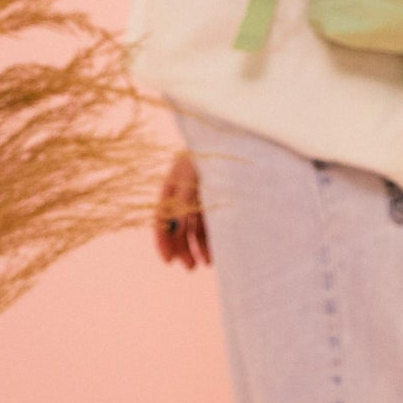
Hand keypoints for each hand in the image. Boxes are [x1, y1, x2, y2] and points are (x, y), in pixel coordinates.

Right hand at [153, 150, 211, 268]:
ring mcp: (204, 193)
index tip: (168, 261)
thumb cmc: (212, 152)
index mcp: (173, 183)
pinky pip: (214, 220)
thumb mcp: (193, 177)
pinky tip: (217, 251)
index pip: (162, 217)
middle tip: (190, 267)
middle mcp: (186, 190)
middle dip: (182, 247)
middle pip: (179, 224)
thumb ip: (183, 204)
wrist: (240, 135)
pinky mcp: (222, 196)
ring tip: (205, 263)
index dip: (163, 240)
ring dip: (199, 245)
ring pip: (197, 225)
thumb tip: (174, 232)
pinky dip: (214, 236)